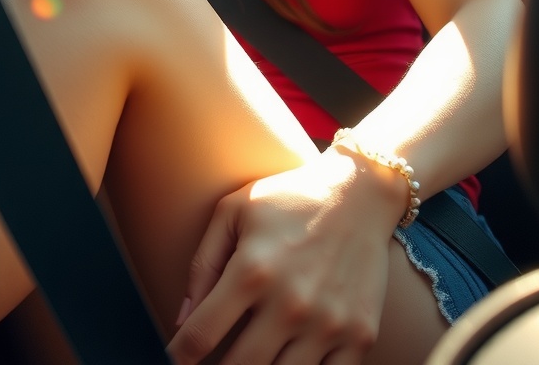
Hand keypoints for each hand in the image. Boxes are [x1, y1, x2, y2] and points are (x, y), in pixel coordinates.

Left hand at [167, 149, 403, 364]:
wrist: (361, 192)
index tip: (177, 360)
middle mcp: (290, 303)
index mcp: (252, 271)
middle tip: (214, 361)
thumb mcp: (234, 211)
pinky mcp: (360, 335)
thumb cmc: (289, 197)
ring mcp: (328, 324)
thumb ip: (203, 264)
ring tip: (254, 352)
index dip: (181, 355)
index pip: (201, 335)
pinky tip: (288, 358)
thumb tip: (183, 320)